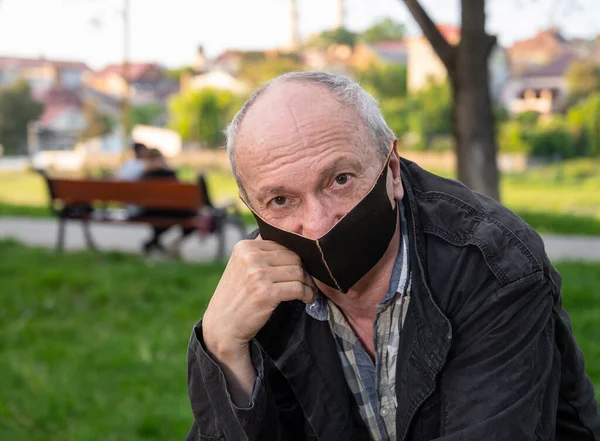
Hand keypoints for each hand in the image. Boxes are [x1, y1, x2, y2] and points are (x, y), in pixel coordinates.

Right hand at [202, 238, 316, 363]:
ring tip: (308, 292)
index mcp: (245, 247)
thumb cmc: (236, 298)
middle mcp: (250, 257)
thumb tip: (294, 244)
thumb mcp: (241, 267)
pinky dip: (307, 294)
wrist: (222, 327)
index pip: (282, 244)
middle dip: (304, 271)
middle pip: (293, 257)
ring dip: (308, 283)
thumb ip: (261, 253)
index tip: (300, 270)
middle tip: (308, 283)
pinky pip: (298, 288)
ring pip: (298, 272)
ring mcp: (257, 274)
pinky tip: (306, 299)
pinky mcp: (265, 293)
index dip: (295, 258)